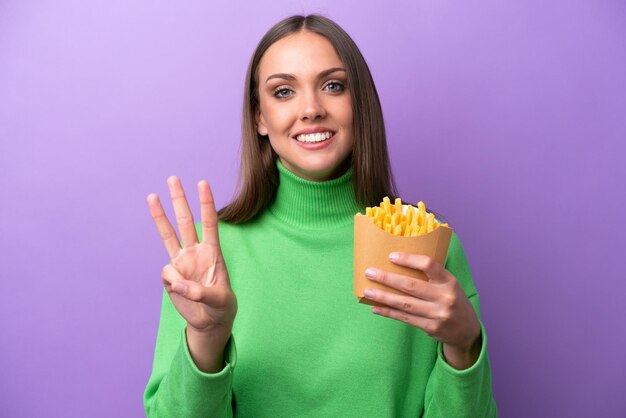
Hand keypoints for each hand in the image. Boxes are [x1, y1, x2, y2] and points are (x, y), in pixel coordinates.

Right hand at [147, 177, 236, 334]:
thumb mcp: (219, 300)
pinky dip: (173, 283)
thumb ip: (200, 292)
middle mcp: (195, 252)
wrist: (210, 322)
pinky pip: (167, 275)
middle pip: (186, 221)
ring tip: (151, 195)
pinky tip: (182, 292)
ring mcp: (181, 262)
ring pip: (168, 235)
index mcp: (213, 252)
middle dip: (180, 200)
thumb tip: (175, 283)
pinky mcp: (171, 277)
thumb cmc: (221, 307)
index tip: (203, 184)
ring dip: (160, 216)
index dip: (207, 204)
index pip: (209, 223)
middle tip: (173, 178)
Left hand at [364, 253, 480, 368]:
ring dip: (383, 297)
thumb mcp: (449, 284)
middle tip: (369, 272)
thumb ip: (431, 275)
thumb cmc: (453, 300)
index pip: (428, 265)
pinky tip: (376, 307)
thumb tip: (398, 264)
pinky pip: (404, 318)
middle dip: (387, 278)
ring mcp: (437, 314)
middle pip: (411, 285)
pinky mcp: (430, 327)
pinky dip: (388, 312)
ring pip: (404, 304)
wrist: (467, 330)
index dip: (408, 260)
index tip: (391, 256)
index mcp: (449, 281)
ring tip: (367, 291)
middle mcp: (444, 297)